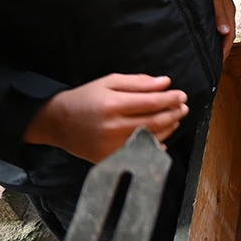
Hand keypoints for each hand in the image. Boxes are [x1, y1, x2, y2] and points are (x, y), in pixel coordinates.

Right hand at [23, 74, 188, 163]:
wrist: (55, 122)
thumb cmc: (85, 98)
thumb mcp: (109, 82)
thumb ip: (138, 82)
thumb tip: (166, 82)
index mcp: (113, 105)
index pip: (152, 103)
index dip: (171, 99)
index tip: (182, 95)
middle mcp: (112, 128)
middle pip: (154, 122)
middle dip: (173, 114)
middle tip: (184, 107)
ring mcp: (110, 146)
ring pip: (149, 138)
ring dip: (167, 129)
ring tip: (176, 119)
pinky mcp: (107, 159)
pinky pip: (138, 154)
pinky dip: (153, 147)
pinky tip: (162, 139)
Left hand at [207, 0, 235, 60]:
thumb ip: (219, 14)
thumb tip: (224, 32)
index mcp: (228, 11)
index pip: (229, 37)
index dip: (223, 52)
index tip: (216, 64)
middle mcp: (226, 11)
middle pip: (226, 36)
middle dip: (220, 50)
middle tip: (210, 63)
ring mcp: (220, 8)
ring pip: (221, 30)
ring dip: (215, 42)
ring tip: (206, 53)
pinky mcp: (214, 5)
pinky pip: (215, 23)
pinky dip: (211, 32)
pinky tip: (203, 35)